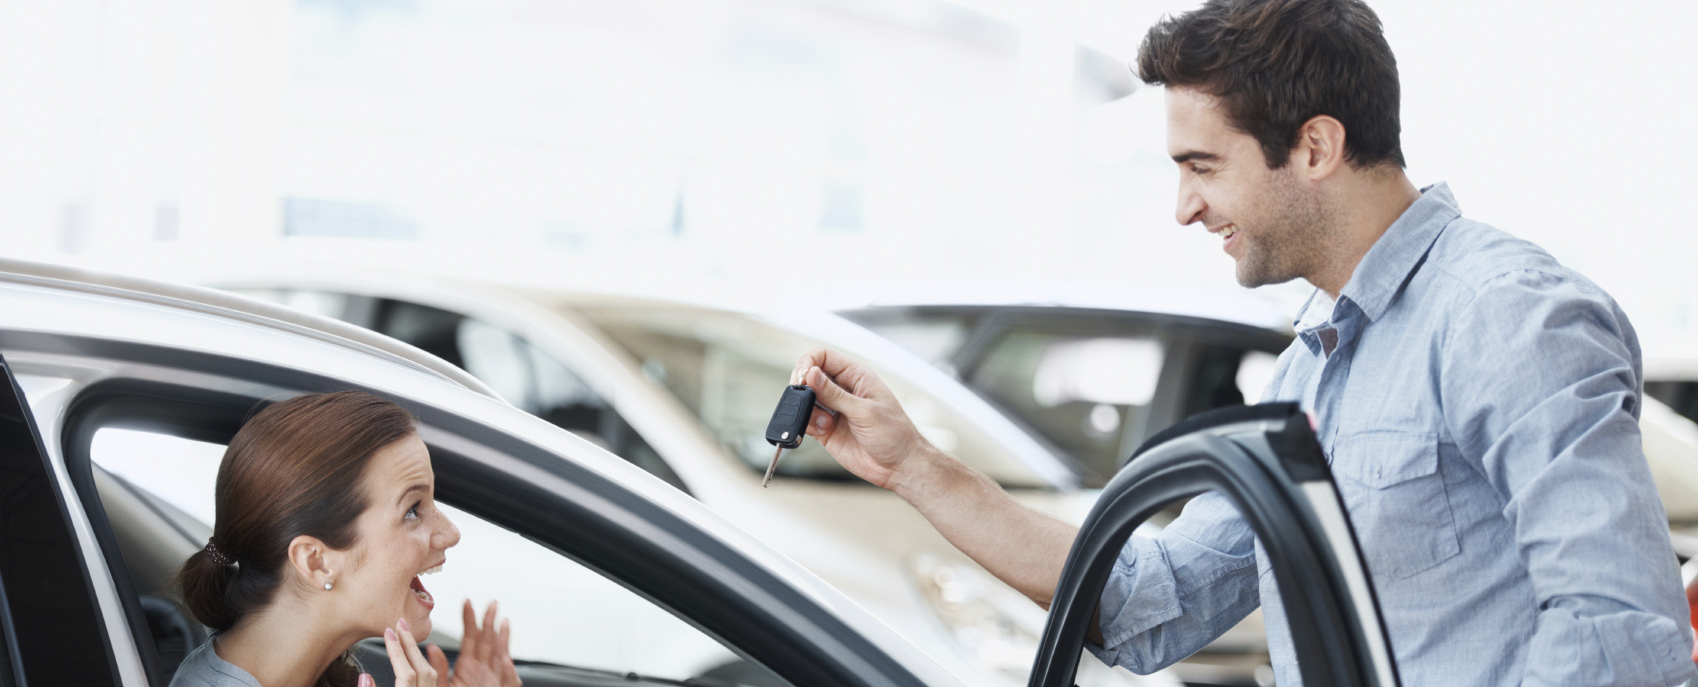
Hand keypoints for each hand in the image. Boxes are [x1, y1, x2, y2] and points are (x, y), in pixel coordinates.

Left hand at [436, 600, 519, 686]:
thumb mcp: (443, 686)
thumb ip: (439, 669)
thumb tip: (431, 649)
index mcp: (466, 666)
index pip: (470, 637)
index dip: (469, 619)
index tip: (467, 602)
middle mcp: (482, 668)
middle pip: (488, 640)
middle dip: (490, 620)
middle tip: (492, 603)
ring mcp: (494, 677)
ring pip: (501, 654)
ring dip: (503, 638)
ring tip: (504, 622)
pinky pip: (509, 679)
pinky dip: (508, 670)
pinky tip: (506, 659)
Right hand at [792, 347, 933, 490]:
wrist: (898, 466)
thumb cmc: (895, 434)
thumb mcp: (865, 411)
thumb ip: (836, 395)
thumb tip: (811, 374)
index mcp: (856, 376)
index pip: (823, 356)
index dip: (809, 363)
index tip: (804, 378)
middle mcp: (842, 390)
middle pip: (809, 376)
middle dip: (803, 387)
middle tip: (806, 400)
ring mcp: (833, 409)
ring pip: (804, 399)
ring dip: (806, 409)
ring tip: (823, 422)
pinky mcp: (825, 429)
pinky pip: (805, 420)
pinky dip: (806, 425)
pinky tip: (823, 431)